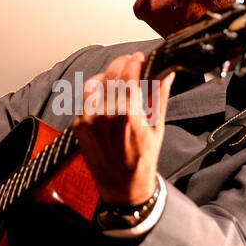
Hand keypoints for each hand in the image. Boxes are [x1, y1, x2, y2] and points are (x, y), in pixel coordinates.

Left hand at [72, 52, 174, 205]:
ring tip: (116, 79)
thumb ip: (160, 96)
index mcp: (127, 113)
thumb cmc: (142, 160)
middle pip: (110, 74)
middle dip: (121, 64)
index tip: (139, 57)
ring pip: (93, 84)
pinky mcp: (78, 126)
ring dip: (105, 77)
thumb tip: (167, 75)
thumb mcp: (157, 127)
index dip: (134, 61)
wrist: (123, 187)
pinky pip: (85, 100)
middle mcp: (105, 114)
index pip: (128, 74)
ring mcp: (88, 120)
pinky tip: (106, 97)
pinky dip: (95, 94)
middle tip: (129, 62)